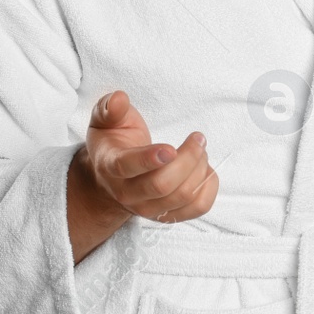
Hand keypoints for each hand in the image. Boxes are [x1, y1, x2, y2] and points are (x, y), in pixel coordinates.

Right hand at [78, 90, 216, 224]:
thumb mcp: (104, 122)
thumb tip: (119, 98)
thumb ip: (110, 109)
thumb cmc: (113, 143)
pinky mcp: (168, 215)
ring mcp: (148, 208)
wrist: (111, 179)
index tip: (171, 149)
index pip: (128, 167)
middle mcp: (127, 193)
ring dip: (200, 169)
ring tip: (199, 149)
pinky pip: (198, 207)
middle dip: (187, 159)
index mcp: (110, 166)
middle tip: (198, 138)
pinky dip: (209, 186)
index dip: (150, 159)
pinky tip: (203, 168)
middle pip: (162, 185)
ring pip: (182, 196)